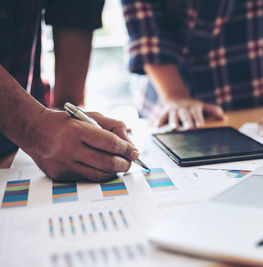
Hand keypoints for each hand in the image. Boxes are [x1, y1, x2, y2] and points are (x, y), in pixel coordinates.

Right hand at [22, 109, 138, 180]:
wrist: (34, 131)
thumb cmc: (67, 123)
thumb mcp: (90, 116)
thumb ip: (114, 127)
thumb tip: (132, 147)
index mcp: (77, 129)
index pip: (111, 143)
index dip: (127, 149)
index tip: (134, 152)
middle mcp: (69, 148)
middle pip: (107, 162)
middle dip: (124, 163)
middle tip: (130, 162)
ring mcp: (63, 164)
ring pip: (99, 174)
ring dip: (115, 172)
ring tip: (120, 166)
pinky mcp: (60, 175)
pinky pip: (87, 178)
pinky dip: (100, 174)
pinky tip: (104, 168)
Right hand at [156, 97, 223, 129]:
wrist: (176, 97)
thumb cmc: (192, 106)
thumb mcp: (203, 106)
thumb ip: (214, 111)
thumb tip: (225, 118)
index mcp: (194, 106)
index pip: (197, 113)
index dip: (199, 119)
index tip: (201, 126)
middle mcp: (183, 108)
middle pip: (185, 115)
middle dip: (187, 121)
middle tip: (189, 128)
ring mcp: (173, 110)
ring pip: (172, 116)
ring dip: (173, 121)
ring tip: (174, 128)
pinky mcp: (164, 112)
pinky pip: (161, 117)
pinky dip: (159, 123)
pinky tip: (157, 128)